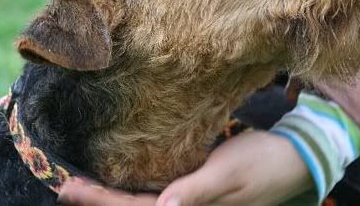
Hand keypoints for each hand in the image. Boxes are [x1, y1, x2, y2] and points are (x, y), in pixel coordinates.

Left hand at [58, 130, 310, 205]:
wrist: (294, 158)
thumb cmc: (263, 162)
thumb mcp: (229, 173)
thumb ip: (196, 192)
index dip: (103, 201)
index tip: (70, 187)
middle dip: (99, 201)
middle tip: (65, 186)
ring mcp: (191, 202)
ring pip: (144, 204)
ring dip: (114, 197)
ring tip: (82, 185)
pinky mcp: (195, 190)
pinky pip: (157, 194)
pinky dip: (134, 190)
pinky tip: (121, 179)